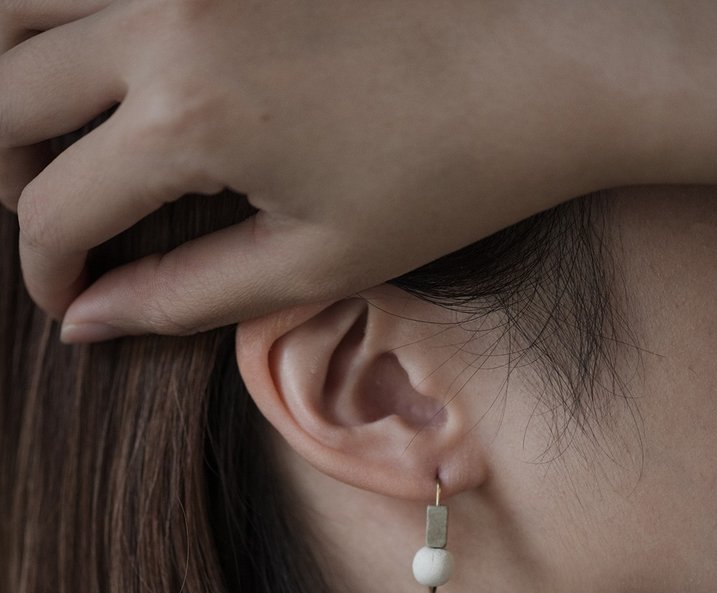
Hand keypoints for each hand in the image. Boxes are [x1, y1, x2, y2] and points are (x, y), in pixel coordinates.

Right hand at [0, 0, 631, 339]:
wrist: (546, 62)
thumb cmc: (446, 174)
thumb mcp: (310, 262)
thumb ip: (180, 296)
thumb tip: (85, 321)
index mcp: (186, 119)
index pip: (52, 207)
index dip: (43, 270)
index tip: (64, 297)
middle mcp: (162, 18)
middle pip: (4, 94)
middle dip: (10, 176)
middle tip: (58, 218)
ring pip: (18, 1)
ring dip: (17, 77)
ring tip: (65, 134)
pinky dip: (75, 21)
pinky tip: (115, 70)